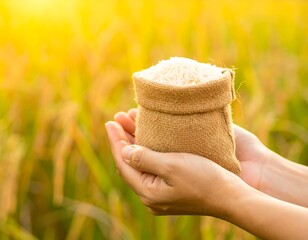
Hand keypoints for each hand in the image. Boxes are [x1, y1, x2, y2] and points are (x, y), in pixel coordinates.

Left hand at [112, 108, 269, 189]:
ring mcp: (161, 193)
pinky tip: (147, 138)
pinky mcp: (171, 188)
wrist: (230, 196)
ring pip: (141, 164)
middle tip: (116, 120)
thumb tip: (125, 151)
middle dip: (123, 140)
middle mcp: (151, 195)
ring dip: (135, 144)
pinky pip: (152, 167)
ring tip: (128, 123)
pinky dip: (147, 151)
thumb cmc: (204, 179)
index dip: (116, 141)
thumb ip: (145, 159)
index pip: (124, 163)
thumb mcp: (171, 166)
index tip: (110, 122)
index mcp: (148, 192)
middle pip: (130, 164)